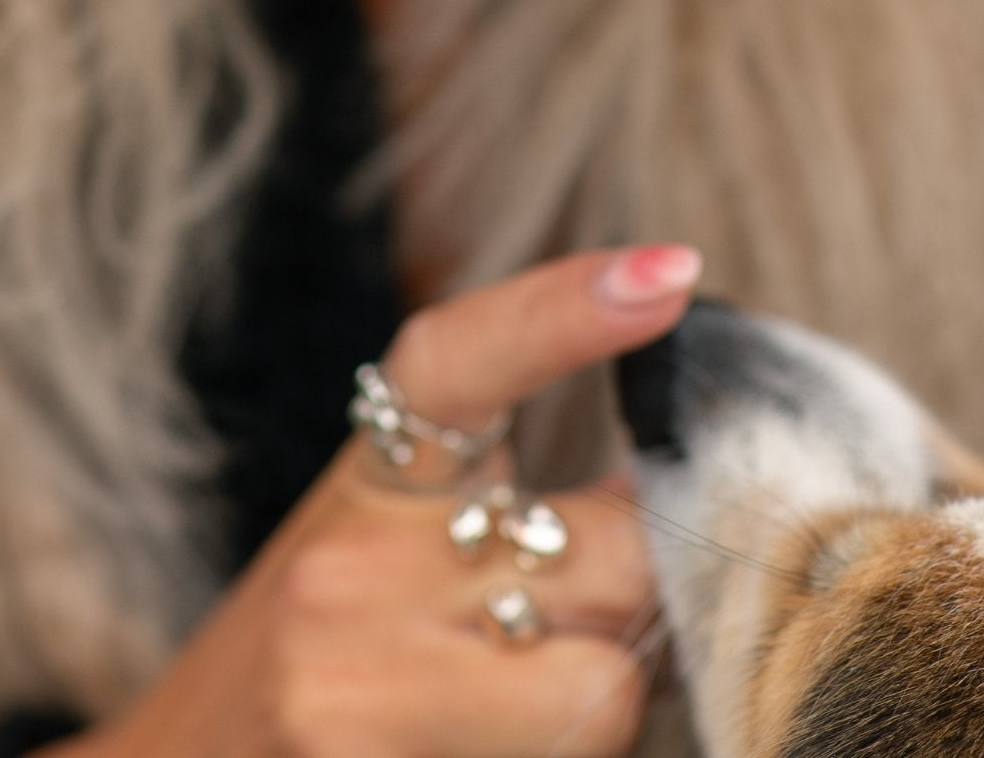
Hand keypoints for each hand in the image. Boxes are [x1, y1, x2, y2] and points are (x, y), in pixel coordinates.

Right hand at [70, 246, 700, 757]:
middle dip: (635, 597)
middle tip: (583, 631)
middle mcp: (350, 566)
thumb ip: (513, 509)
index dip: (568, 307)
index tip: (668, 271)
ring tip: (524, 718)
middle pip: (609, 555)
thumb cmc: (315, 663)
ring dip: (603, 704)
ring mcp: (350, 684)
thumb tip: (667, 484)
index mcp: (372, 481)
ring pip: (601, 687)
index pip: (462, 359)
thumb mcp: (393, 552)